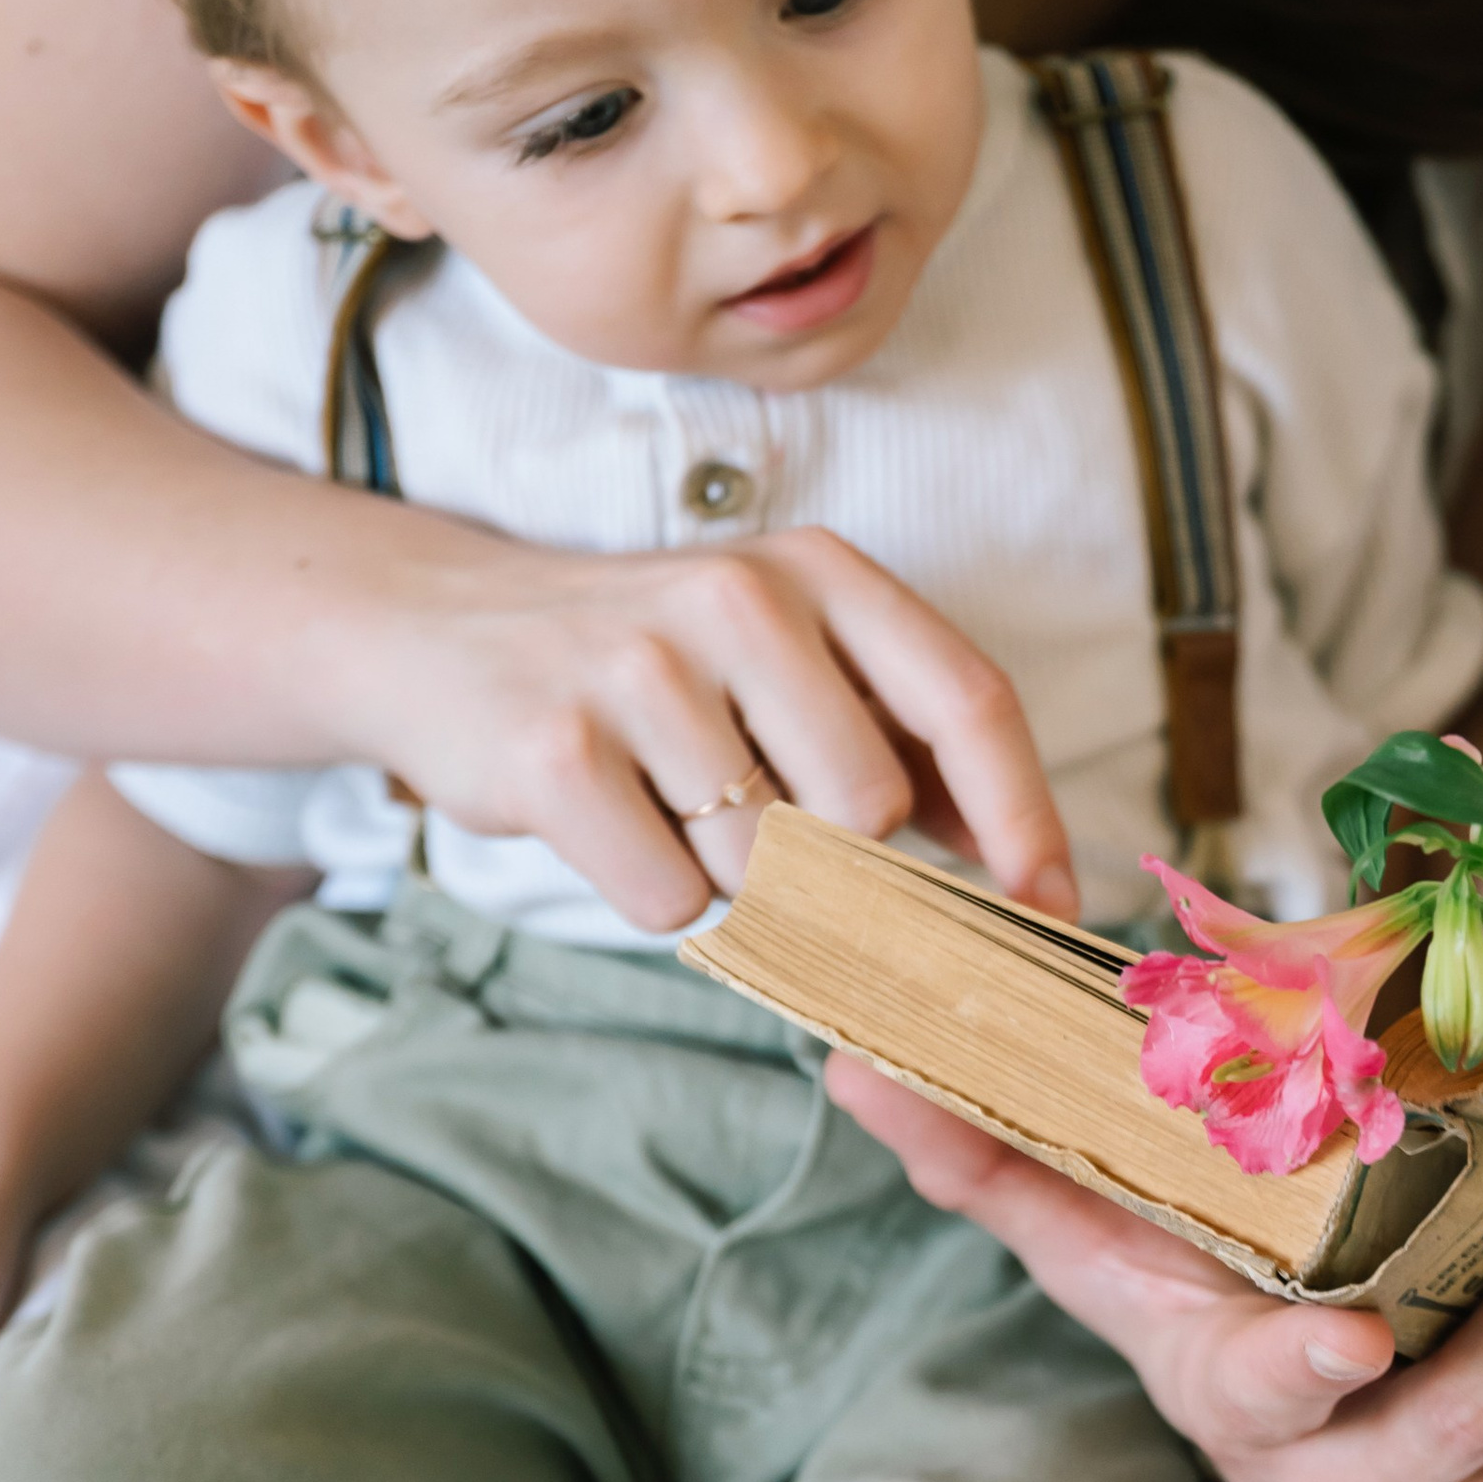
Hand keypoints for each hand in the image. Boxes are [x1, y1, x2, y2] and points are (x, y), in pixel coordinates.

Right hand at [342, 524, 1077, 933]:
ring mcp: (642, 669)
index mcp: (818, 573)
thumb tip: (1028, 869)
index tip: (1048, 908)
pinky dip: (655, 897)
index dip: (1024, 816)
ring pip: (768, 867)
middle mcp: (739, 599)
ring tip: (665, 807)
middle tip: (760, 830)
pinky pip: (670, 898)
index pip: (969, 698)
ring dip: (732, 881)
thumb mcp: (783, 661)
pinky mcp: (557, 752)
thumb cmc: (647, 673)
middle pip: (870, 810)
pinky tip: (610, 828)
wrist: (434, 633)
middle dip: (837, 864)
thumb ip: (902, 741)